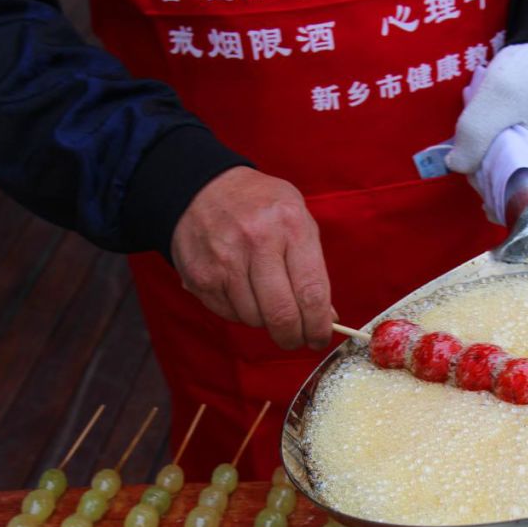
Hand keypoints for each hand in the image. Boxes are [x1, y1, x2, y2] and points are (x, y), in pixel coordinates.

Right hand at [171, 166, 333, 349]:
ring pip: (254, 319)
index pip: (311, 293)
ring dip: (265, 322)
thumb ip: (314, 269)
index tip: (320, 338)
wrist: (203, 188)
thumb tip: (326, 318)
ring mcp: (225, 260)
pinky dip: (241, 312)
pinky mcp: (201, 276)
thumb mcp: (297, 222)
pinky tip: (242, 290)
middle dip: (293, 337)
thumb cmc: (261, 207)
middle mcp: (257, 241)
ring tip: (265, 299)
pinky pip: (229, 314)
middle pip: (281, 315)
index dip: (319, 326)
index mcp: (290, 226)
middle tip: (297, 339)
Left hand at [446, 45, 527, 206]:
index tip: (479, 178)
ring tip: (490, 141)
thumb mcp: (496, 92)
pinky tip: (504, 142)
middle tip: (475, 156)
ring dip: (506, 170)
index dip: (503, 198)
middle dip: (499, 182)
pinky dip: (518, 161)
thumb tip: (458, 167)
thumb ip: (473, 131)